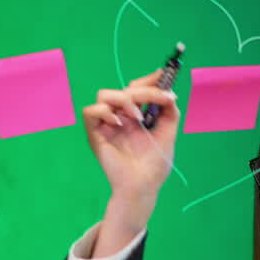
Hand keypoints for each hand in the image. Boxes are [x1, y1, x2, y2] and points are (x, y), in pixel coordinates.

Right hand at [81, 70, 180, 214]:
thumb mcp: (168, 133)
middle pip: (123, 88)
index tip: (163, 74)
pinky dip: (104, 111)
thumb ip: (169, 111)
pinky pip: (90, 111)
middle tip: (156, 98)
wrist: (143, 185)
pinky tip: (119, 123)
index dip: (148, 80)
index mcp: (136, 117)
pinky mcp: (95, 134)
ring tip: (137, 117)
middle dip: (142, 89)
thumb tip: (169, 92)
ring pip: (104, 94)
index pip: (137, 90)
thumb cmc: (155, 165)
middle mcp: (120, 118)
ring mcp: (107, 125)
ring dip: (124, 100)